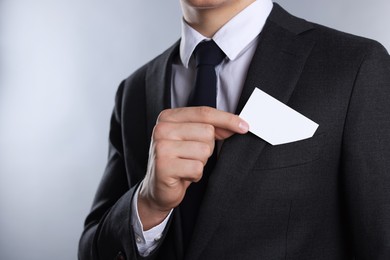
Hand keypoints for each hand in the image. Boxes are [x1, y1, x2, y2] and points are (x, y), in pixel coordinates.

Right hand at [138, 107, 248, 229]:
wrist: (158, 189)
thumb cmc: (178, 161)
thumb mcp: (193, 139)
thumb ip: (213, 129)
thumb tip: (239, 125)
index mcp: (168, 117)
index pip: (204, 113)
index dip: (227, 119)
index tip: (244, 126)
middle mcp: (162, 129)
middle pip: (207, 132)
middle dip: (207, 147)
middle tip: (191, 156)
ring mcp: (161, 147)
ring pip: (204, 150)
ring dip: (200, 162)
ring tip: (186, 165)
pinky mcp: (164, 166)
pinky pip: (197, 168)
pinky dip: (195, 175)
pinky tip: (183, 175)